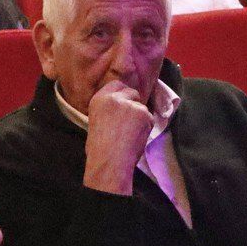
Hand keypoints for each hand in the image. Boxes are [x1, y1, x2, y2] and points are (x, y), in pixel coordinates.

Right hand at [81, 80, 155, 195]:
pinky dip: (146, 128)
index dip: (123, 94)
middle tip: (130, 122)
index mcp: (99, 98)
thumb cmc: (100, 148)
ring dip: (141, 119)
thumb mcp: (97, 120)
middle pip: (132, 93)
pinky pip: (150, 119)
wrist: (109, 161)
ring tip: (130, 135)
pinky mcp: (143, 113)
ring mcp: (130, 104)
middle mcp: (115, 97)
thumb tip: (122, 108)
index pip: (116, 85)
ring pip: (143, 108)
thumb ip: (109, 109)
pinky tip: (136, 138)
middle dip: (134, 104)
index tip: (124, 103)